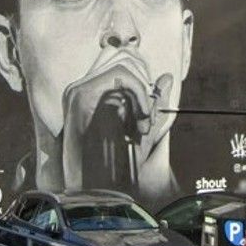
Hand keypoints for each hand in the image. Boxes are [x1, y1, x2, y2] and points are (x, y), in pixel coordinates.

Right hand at [61, 55, 156, 191]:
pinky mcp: (80, 94)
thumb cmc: (118, 165)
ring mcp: (78, 90)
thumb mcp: (142, 129)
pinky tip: (140, 120)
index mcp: (91, 94)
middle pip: (123, 55)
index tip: (147, 110)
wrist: (97, 190)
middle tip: (147, 116)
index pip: (121, 60)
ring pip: (124, 63)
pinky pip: (121, 75)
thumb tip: (167, 76)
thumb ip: (153, 103)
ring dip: (143, 91)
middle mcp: (81, 87)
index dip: (143, 77)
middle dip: (145, 81)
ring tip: (143, 122)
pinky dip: (139, 94)